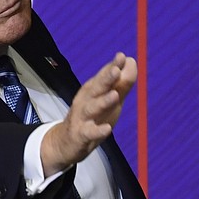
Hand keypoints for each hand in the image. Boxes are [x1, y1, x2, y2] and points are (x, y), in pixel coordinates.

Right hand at [40, 53, 135, 175]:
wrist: (66, 142)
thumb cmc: (92, 117)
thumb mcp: (108, 99)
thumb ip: (121, 82)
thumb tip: (132, 61)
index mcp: (93, 90)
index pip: (104, 76)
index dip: (113, 67)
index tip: (122, 57)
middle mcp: (86, 100)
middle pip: (97, 88)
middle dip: (106, 78)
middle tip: (116, 69)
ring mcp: (82, 117)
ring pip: (92, 108)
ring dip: (103, 101)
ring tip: (114, 96)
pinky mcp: (80, 134)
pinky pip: (89, 132)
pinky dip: (98, 131)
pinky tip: (107, 129)